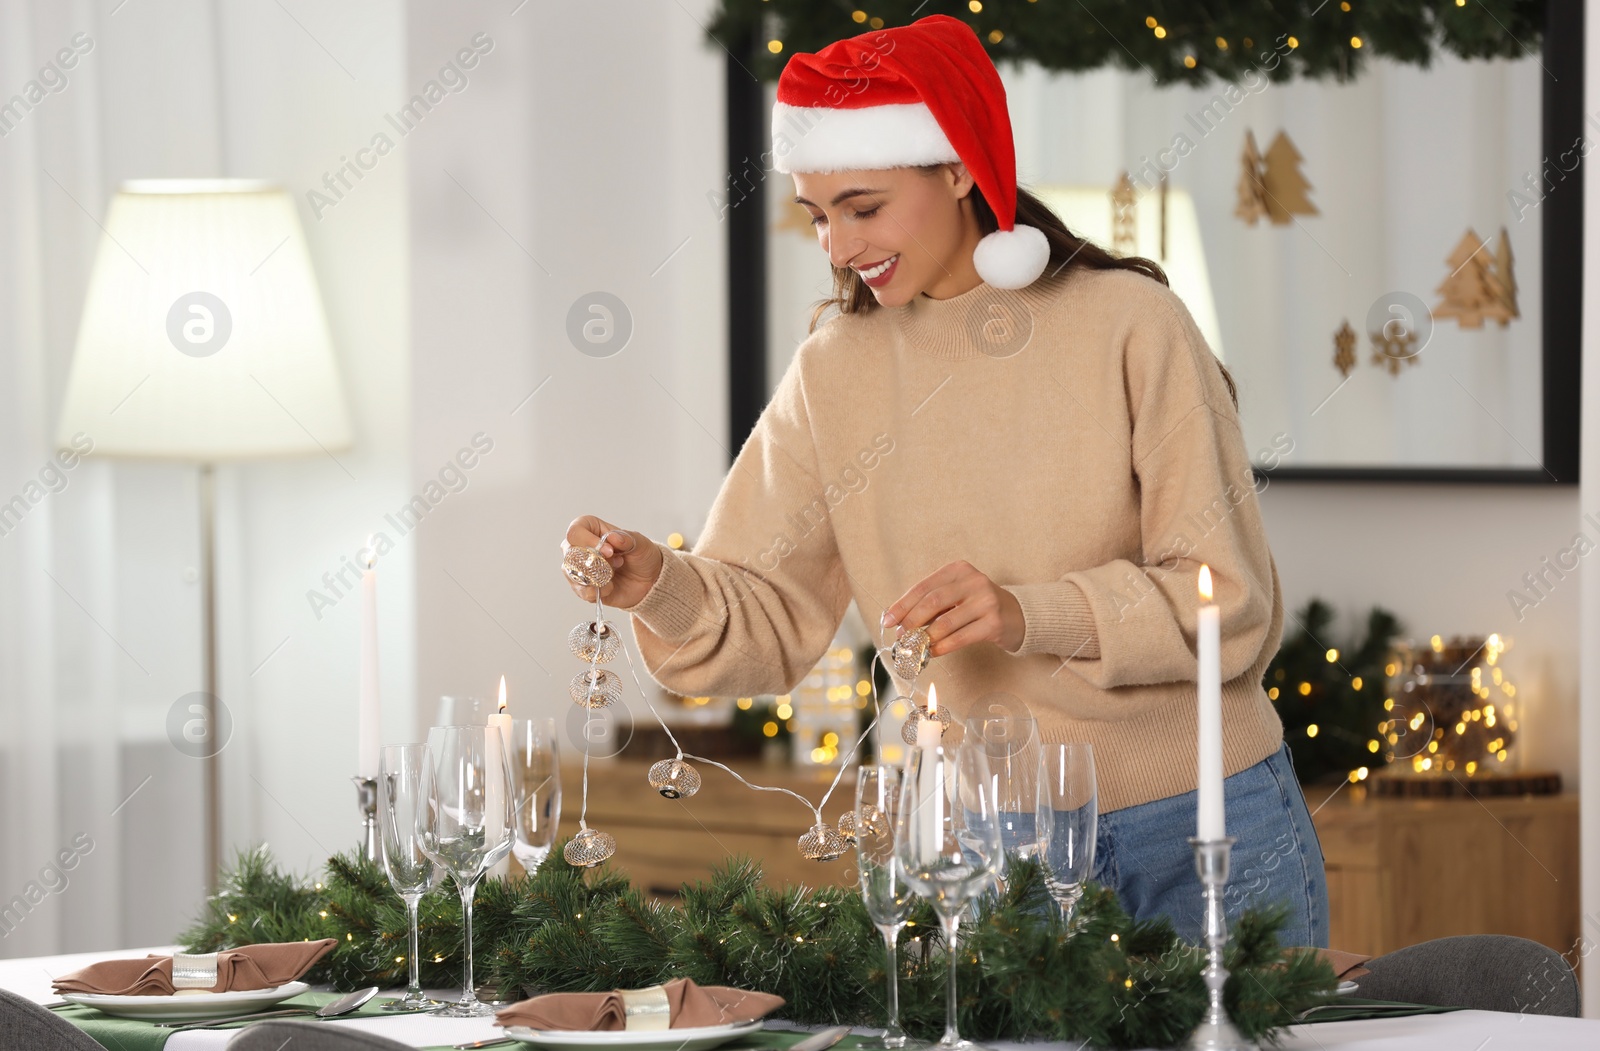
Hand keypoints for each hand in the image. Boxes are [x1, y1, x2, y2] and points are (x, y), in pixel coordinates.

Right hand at [562, 516, 663, 609]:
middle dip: (595, 561)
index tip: (610, 551)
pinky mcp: (584, 588)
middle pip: (570, 554)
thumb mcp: (640, 544)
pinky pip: (582, 591)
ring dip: (597, 576)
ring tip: (614, 575)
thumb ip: (627, 539)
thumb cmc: (641, 555)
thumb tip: (613, 538)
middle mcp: (579, 548)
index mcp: (590, 529)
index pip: (575, 532)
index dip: (588, 541)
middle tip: (617, 563)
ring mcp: (579, 569)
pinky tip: (610, 587)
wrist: (649, 580)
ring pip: (573, 574)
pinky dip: (598, 590)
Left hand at [881, 560, 1026, 656]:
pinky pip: (961, 637)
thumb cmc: (977, 605)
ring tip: (915, 646)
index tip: (887, 621)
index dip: (902, 605)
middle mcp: (973, 581)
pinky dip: (942, 647)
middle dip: (912, 621)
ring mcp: (986, 601)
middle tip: (901, 636)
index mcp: (958, 570)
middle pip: (933, 602)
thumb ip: (932, 603)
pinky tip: (933, 652)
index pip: (924, 587)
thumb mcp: (956, 595)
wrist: (1017, 615)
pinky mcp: (994, 623)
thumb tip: (899, 621)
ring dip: (926, 637)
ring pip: (946, 622)